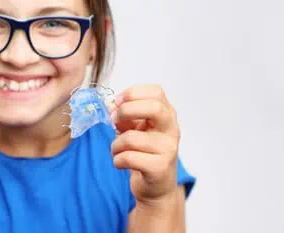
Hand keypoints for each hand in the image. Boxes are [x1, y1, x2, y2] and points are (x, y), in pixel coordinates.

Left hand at [109, 84, 179, 202]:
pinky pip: (128, 158)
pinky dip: (117, 160)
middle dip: (126, 111)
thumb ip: (125, 117)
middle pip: (154, 108)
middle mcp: (172, 129)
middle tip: (114, 120)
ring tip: (117, 150)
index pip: (156, 92)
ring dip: (115, 145)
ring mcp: (168, 149)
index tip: (117, 101)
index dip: (133, 93)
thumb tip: (111, 107)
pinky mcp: (159, 168)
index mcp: (166, 115)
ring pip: (131, 138)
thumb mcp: (136, 130)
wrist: (156, 187)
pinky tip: (120, 163)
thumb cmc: (145, 153)